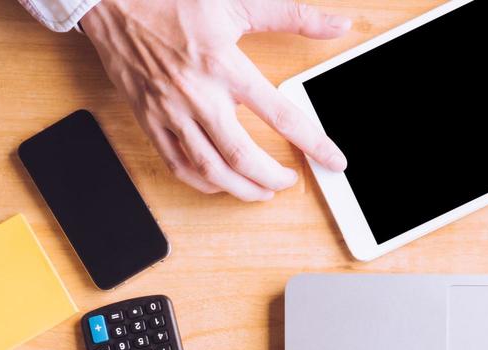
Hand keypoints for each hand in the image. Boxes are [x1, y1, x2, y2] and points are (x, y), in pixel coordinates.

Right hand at [81, 0, 350, 201]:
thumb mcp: (237, 2)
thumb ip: (292, 15)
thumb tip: (338, 25)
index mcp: (224, 65)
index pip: (280, 114)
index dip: (314, 142)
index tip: (334, 160)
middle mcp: (197, 94)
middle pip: (243, 157)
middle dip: (273, 178)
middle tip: (289, 181)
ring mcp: (170, 110)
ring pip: (211, 170)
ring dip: (242, 189)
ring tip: (261, 191)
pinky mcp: (149, 119)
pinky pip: (177, 165)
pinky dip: (203, 182)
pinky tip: (220, 181)